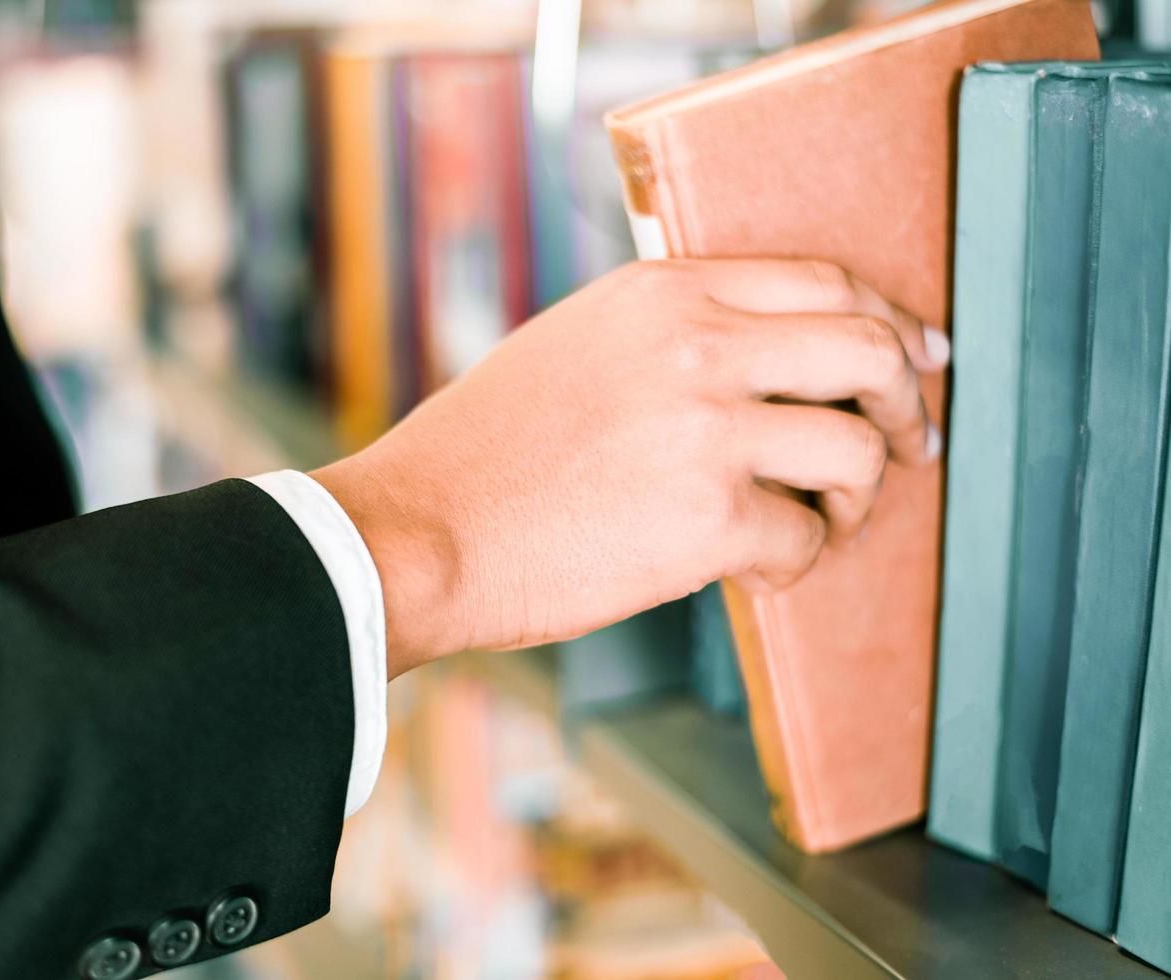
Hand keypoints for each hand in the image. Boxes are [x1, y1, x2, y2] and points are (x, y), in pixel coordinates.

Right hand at [312, 258, 948, 677]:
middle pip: (868, 350)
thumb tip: (757, 364)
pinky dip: (799, 561)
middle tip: (906, 444)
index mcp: (661, 291)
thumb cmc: (483, 453)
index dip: (888, 320)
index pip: (821, 280)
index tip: (915, 356)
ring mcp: (706, 427)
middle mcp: (696, 343)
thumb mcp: (574, 345)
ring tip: (822, 520)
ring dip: (858, 494)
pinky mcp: (707, 517)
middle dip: (904, 404)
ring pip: (857, 449)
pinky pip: (806, 537)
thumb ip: (664, 334)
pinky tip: (761, 569)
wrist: (422, 530)